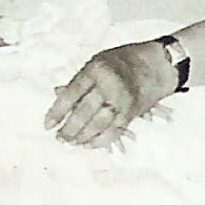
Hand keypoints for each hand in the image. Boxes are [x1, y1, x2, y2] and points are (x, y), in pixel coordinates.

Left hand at [45, 41, 176, 148]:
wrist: (157, 64)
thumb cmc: (123, 60)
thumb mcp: (98, 61)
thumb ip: (80, 81)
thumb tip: (57, 95)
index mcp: (96, 70)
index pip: (71, 94)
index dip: (57, 111)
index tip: (47, 125)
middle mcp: (109, 85)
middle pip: (84, 112)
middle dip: (69, 128)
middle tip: (60, 138)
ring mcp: (122, 100)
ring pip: (98, 124)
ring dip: (83, 137)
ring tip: (72, 142)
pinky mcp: (132, 112)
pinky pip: (114, 131)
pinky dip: (100, 141)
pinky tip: (89, 144)